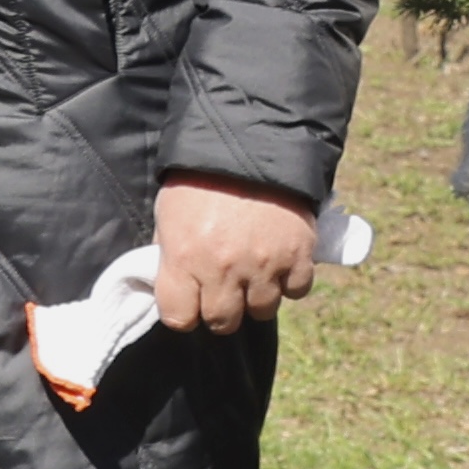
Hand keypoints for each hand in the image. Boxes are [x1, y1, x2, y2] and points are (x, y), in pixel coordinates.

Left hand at [144, 173, 325, 332]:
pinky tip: (279, 264)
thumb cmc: (200, 181)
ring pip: (262, 311)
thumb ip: (171, 254)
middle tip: (222, 292)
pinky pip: (296, 291)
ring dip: (256, 298)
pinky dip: (290, 282)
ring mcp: (264, 265)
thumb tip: (172, 285)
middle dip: (221, 312)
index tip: (188, 303)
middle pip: (223, 323)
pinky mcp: (299, 256)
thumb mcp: (169, 215)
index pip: (179, 319)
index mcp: (183, 258)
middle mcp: (223, 269)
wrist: (252, 145)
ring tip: (252, 275)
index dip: (182, 314)